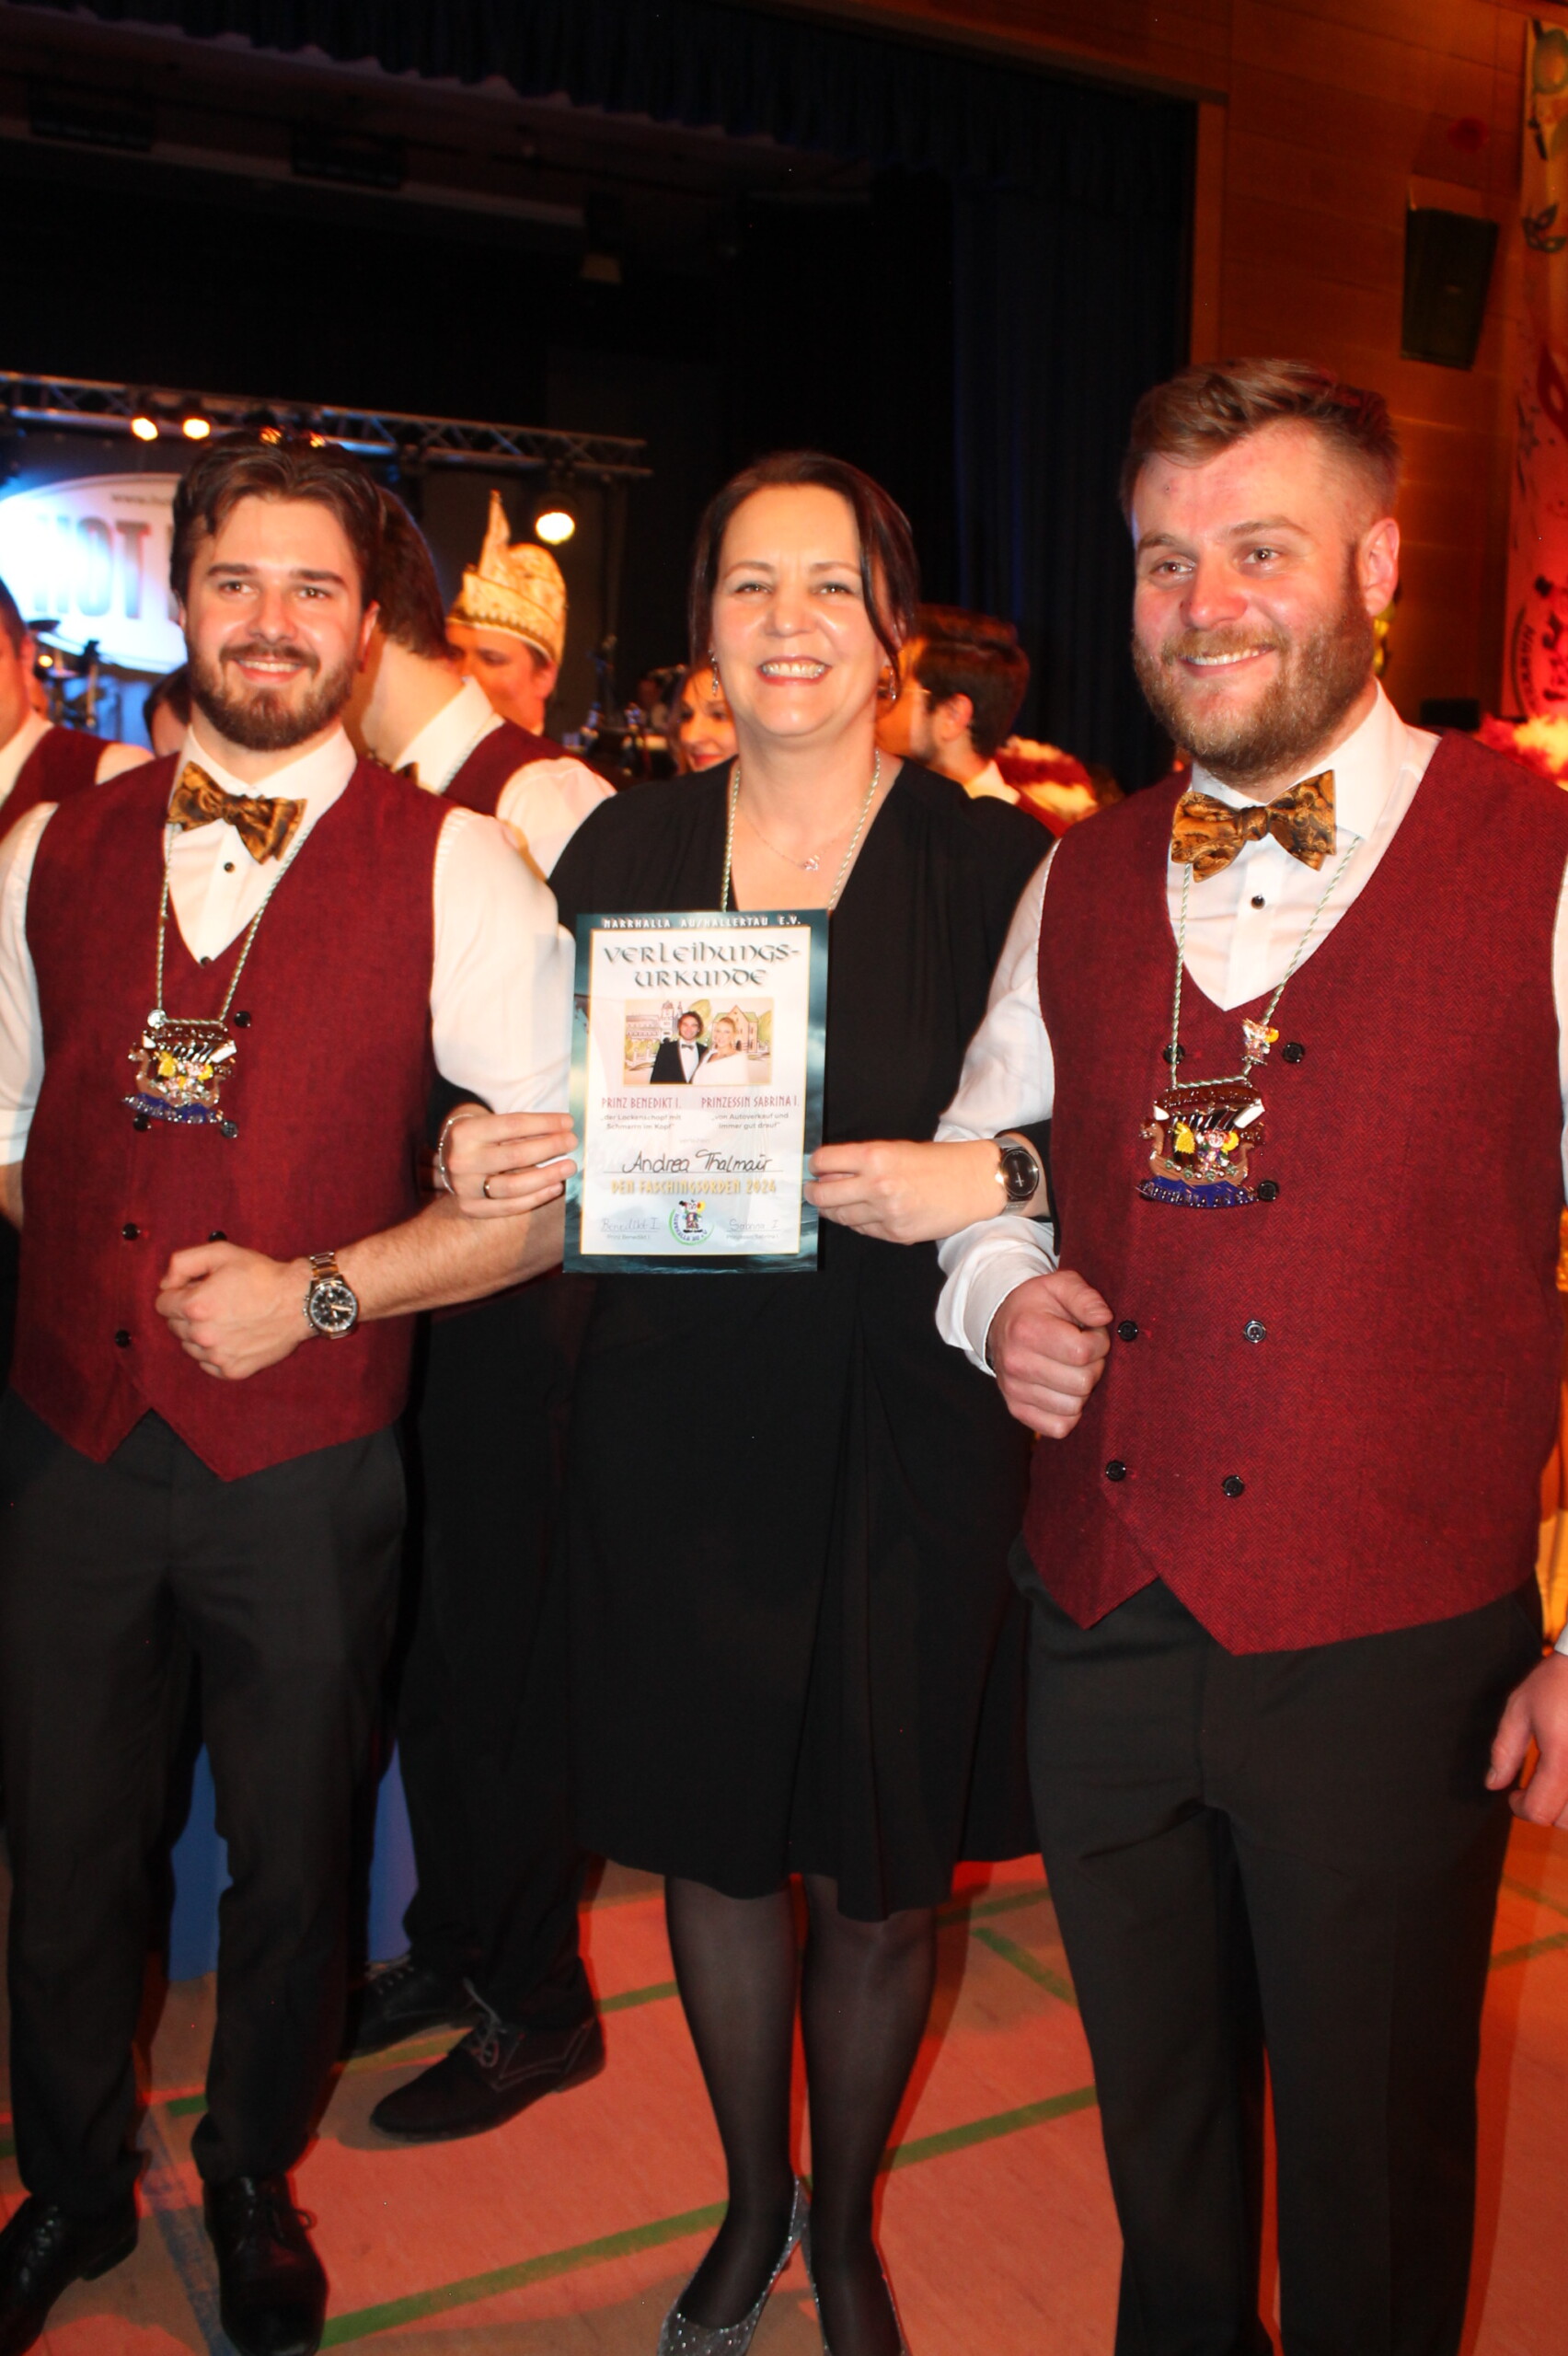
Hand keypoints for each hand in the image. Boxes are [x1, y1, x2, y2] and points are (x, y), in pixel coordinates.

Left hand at [155, 1242, 313, 1380]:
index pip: (162, 1304)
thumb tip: (165, 1284)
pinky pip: (208, 1364)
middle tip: (216, 1302)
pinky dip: (215, 1352)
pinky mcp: (231, 1370)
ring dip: (200, 1333)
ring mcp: (217, 1356)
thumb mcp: (220, 1253)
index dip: (178, 1292)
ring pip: (189, 1346)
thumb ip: (182, 1263)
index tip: (197, 1289)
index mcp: (194, 1306)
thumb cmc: (262, 1276)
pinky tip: (233, 1336)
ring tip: (226, 1319)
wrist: (299, 1301)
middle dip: (188, 1313)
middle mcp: (202, 1335)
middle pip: (174, 1326)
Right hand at [438, 1105, 576, 1218]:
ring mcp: (465, 1187)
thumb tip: (562, 1131)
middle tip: (572, 1142)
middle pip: (516, 1156)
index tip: (568, 1123)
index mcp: (465, 1132)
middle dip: (550, 1148)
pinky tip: (555, 1187)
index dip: (544, 1124)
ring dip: (547, 1176)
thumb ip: (521, 1130)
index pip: (513, 1125)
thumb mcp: (491, 1125)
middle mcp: (462, 1161)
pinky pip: (509, 1207)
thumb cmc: (480, 1139)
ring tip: (569, 1167)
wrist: (449, 1161)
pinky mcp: (471, 1208)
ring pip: (514, 1186)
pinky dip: (536, 1198)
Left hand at [807, 1138, 1009, 1241]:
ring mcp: (885, 1213)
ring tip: (840, 1203)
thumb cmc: (937, 1161)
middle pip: (823, 1195)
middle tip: (813, 1191)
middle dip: (813, 1193)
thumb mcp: (896, 1149)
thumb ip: (862, 1161)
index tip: (815, 1169)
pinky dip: (859, 1222)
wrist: (975, 1183)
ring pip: (840, 1217)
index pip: (823, 1162)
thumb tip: (828, 1174)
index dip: (815, 1166)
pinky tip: (865, 1213)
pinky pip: (863, 1230)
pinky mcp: (896, 1234)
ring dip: (835, 1210)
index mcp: (875, 1157)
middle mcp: (876, 1185)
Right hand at [988, 1268, 1111, 1438]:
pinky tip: (1065, 1389)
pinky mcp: (1017, 1410)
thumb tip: (1104, 1318)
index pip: (1083, 1352)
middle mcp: (1016, 1363)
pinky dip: (1070, 1412)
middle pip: (1082, 1383)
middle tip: (1084, 1352)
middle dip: (1094, 1366)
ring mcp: (1014, 1390)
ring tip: (1073, 1368)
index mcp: (1026, 1330)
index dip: (1100, 1342)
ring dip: (1082, 1389)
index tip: (1093, 1333)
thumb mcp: (1060, 1285)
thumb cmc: (1036, 1304)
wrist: (1001, 1322)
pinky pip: (1059, 1427)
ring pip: (1074, 1407)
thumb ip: (1084, 1296)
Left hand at [1486, 1649, 1567, 1826]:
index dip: (1520, 1807)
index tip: (1514, 1794)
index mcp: (1563, 1756)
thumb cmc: (1559, 1680)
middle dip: (1544, 1808)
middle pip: (1565, 1821)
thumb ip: (1505, 1749)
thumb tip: (1494, 1784)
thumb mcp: (1521, 1708)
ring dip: (1567, 1809)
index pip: (1540, 1810)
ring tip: (1557, 1783)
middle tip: (1535, 1786)